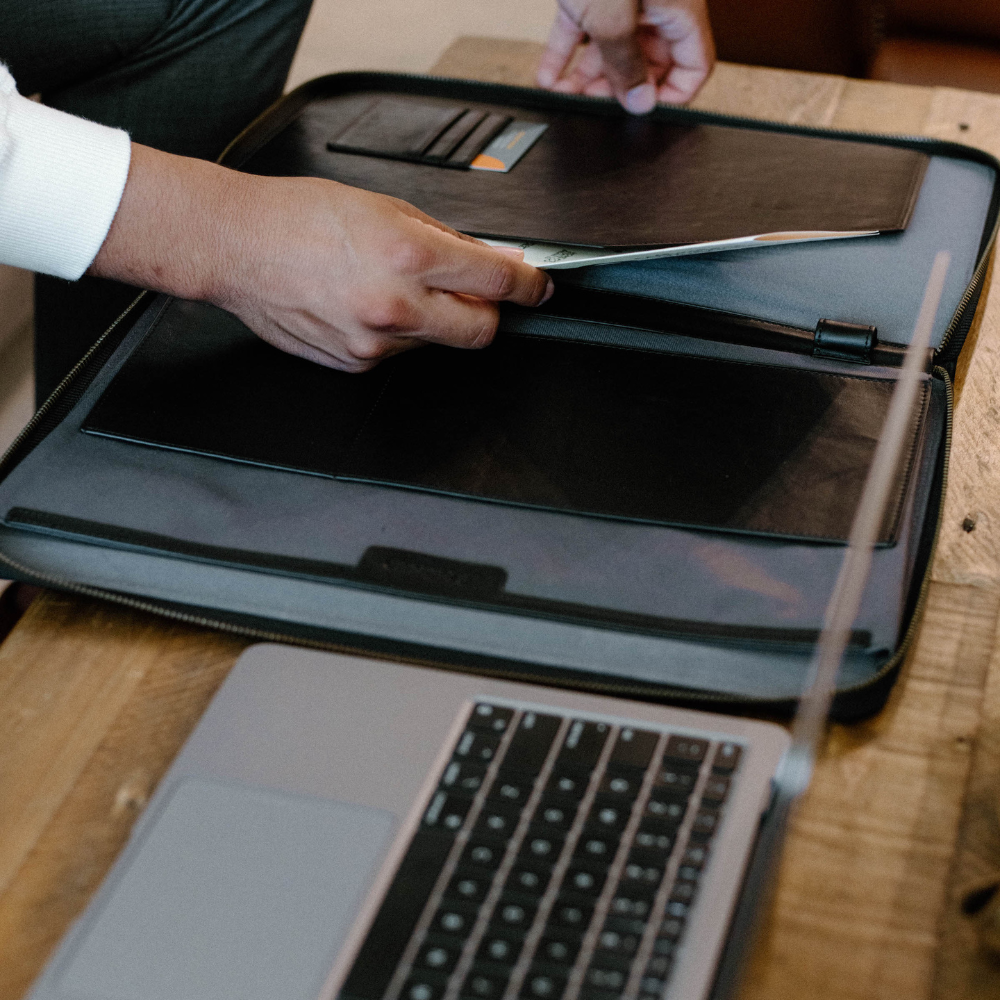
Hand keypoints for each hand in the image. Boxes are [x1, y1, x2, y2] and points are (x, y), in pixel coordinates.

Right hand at [90, 144, 552, 371]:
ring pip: (437, 343)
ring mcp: (374, 344)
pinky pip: (399, 354)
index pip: (496, 282)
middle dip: (487, 313)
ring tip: (387, 286)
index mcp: (407, 256)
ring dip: (433, 320)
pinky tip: (363, 304)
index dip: (528, 286)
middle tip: (472, 293)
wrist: (236, 246)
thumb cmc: (299, 216)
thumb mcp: (384, 207)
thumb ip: (444, 240)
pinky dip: (397, 333)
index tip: (538, 288)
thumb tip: (490, 260)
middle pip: (480, 331)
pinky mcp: (354, 364)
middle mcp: (395, 307)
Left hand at [537, 0, 714, 112]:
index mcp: (678, 8)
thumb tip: (640, 103)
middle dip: (620, 88)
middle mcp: (655, 4)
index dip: (674, 95)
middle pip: (648, 61)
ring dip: (588, 77)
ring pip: (612, 49)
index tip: (646, 112)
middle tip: (597, 105)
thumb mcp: (613, 18)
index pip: (695, 65)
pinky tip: (549, 75)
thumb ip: (627, 65)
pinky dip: (564, 54)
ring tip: (567, 95)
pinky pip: (582, 30)